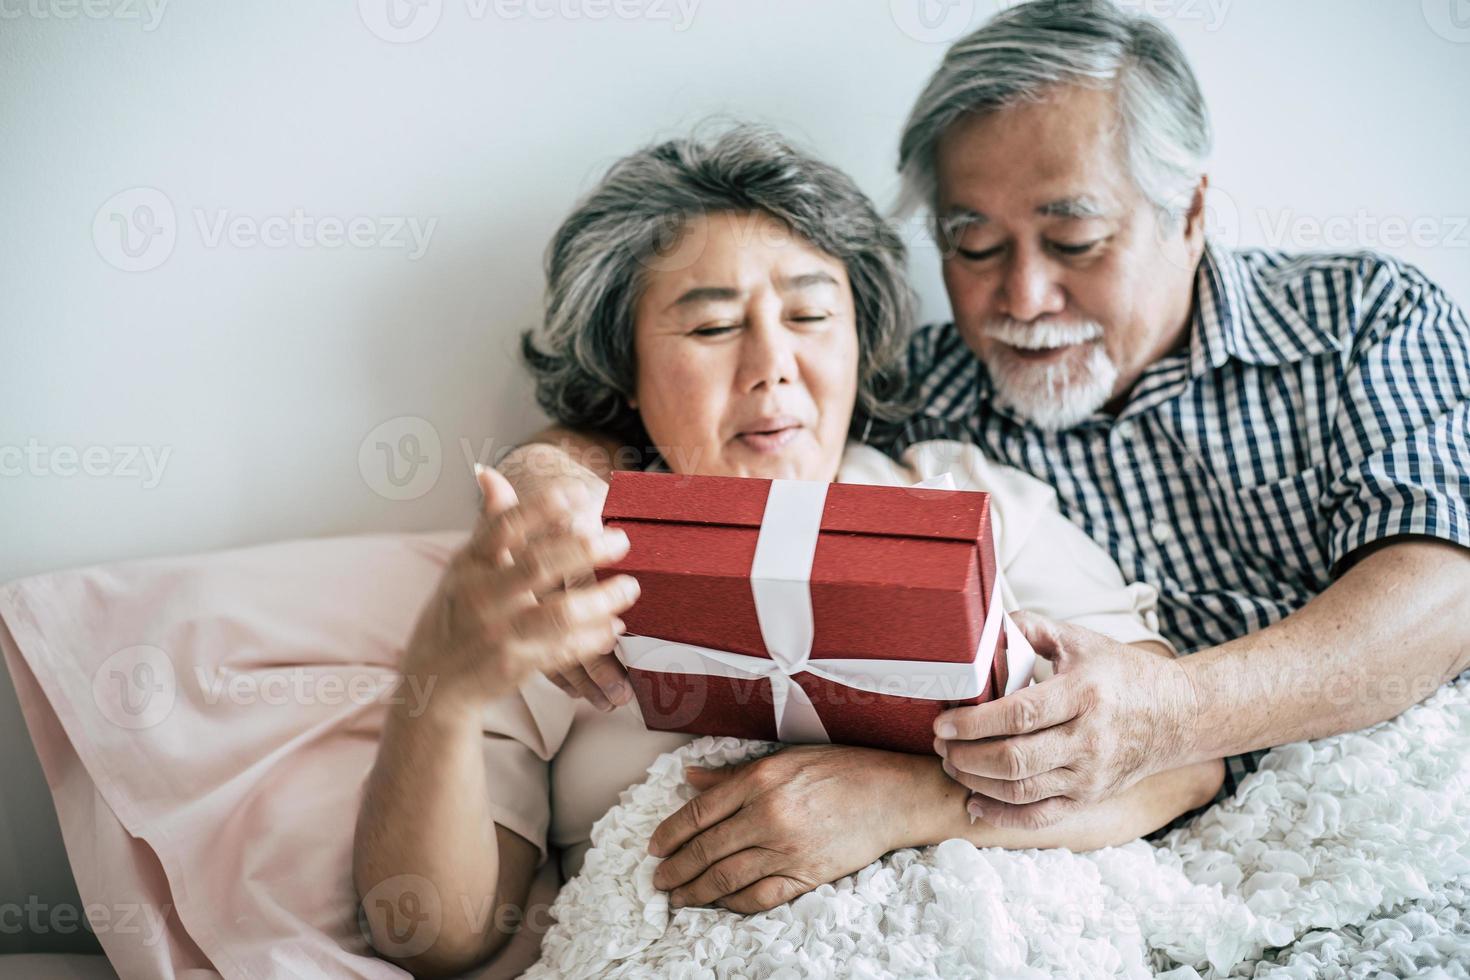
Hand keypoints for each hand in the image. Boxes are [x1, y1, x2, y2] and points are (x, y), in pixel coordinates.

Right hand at [400, 465, 640, 719]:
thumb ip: (488, 525)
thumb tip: (488, 472)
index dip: (542, 507)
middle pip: (539, 565)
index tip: (579, 493)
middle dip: (585, 549)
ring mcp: (499, 633)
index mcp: (469, 565)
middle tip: (621, 540)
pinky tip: (614, 627)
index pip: (505, 527)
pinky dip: (593, 639)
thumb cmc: (455, 615)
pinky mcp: (515, 665)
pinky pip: (563, 650)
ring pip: (559, 613)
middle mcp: (481, 597)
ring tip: (630, 587)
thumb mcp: (464, 568)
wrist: (434, 682)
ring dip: (601, 599)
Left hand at [646, 745, 908, 913]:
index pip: (698, 813)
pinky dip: (733, 904)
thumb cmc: (841, 770)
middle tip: (657, 880)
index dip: (669, 833)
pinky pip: (759, 897)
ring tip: (678, 898)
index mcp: (760, 780)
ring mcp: (787, 849)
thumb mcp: (785, 759)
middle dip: (675, 869)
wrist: (892, 796)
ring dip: (695, 892)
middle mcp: (768, 815)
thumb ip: (733, 774)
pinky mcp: (806, 875)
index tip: (654, 847)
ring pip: (726, 877)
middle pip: (706, 849)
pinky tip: (719, 904)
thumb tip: (691, 776)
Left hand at [933, 612, 1197, 830]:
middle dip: (967, 755)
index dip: (977, 722)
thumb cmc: (1121, 674)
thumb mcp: (1081, 641)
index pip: (1022, 714)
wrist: (1178, 716)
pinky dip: (1002, 815)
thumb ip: (1032, 629)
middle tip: (940, 743)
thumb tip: (986, 627)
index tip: (945, 721)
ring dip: (976, 781)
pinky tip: (974, 803)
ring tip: (951, 763)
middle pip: (1016, 759)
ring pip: (1022, 791)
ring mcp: (1090, 776)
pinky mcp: (1089, 798)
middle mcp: (1089, 740)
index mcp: (1085, 695)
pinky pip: (1040, 817)